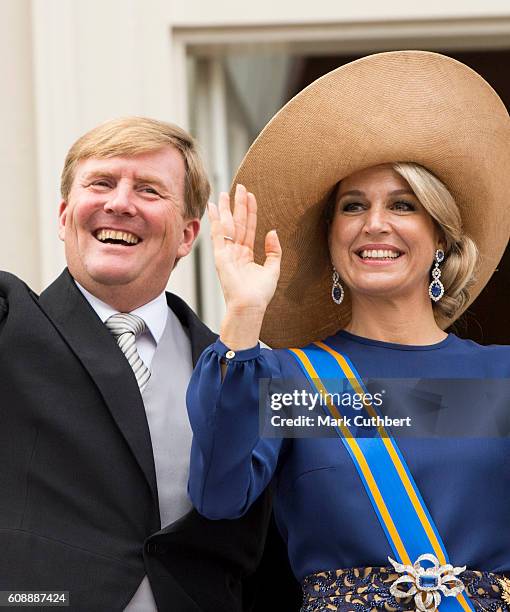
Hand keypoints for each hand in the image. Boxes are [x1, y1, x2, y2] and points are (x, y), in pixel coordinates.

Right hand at [208, 184, 281, 316]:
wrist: (249, 306)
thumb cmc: (259, 294)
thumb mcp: (273, 269)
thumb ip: (274, 250)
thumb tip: (273, 231)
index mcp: (246, 255)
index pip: (249, 228)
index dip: (250, 212)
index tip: (251, 196)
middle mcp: (235, 252)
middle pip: (238, 223)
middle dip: (238, 205)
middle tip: (240, 187)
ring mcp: (227, 253)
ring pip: (228, 225)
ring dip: (227, 208)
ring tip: (226, 192)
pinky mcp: (220, 256)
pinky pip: (218, 234)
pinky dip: (215, 220)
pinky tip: (213, 207)